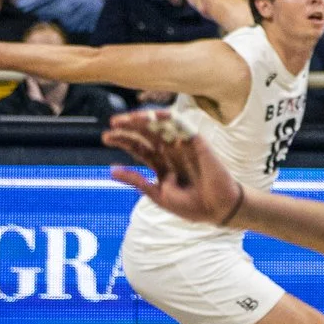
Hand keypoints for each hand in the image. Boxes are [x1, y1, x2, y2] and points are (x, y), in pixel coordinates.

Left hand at [104, 110, 245, 225]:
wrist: (217, 208)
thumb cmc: (190, 205)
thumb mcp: (157, 194)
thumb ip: (136, 181)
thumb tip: (111, 170)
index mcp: (161, 164)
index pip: (139, 147)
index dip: (123, 141)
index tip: (106, 137)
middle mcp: (170, 152)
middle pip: (146, 134)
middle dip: (129, 127)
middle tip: (113, 123)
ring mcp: (183, 146)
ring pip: (161, 126)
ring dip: (144, 120)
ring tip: (128, 118)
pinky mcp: (197, 142)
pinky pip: (182, 125)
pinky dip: (169, 117)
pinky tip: (154, 115)